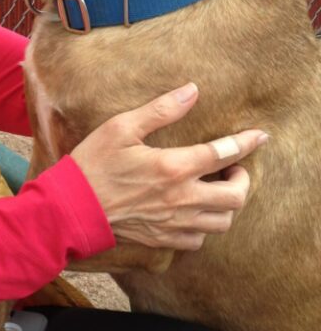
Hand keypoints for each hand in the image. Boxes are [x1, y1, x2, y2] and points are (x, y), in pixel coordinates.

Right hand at [70, 83, 267, 250]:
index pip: (224, 154)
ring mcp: (173, 223)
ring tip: (217, 190)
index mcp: (173, 167)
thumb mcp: (121, 127)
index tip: (260, 137)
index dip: (246, 143)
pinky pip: (199, 239)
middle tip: (233, 169)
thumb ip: (160, 110)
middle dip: (243, 180)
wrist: (69, 210)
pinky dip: (204, 226)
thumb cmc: (92, 165)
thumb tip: (192, 91)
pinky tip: (193, 211)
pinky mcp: (162, 240)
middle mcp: (181, 198)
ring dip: (227, 205)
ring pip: (222, 222)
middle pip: (235, 197)